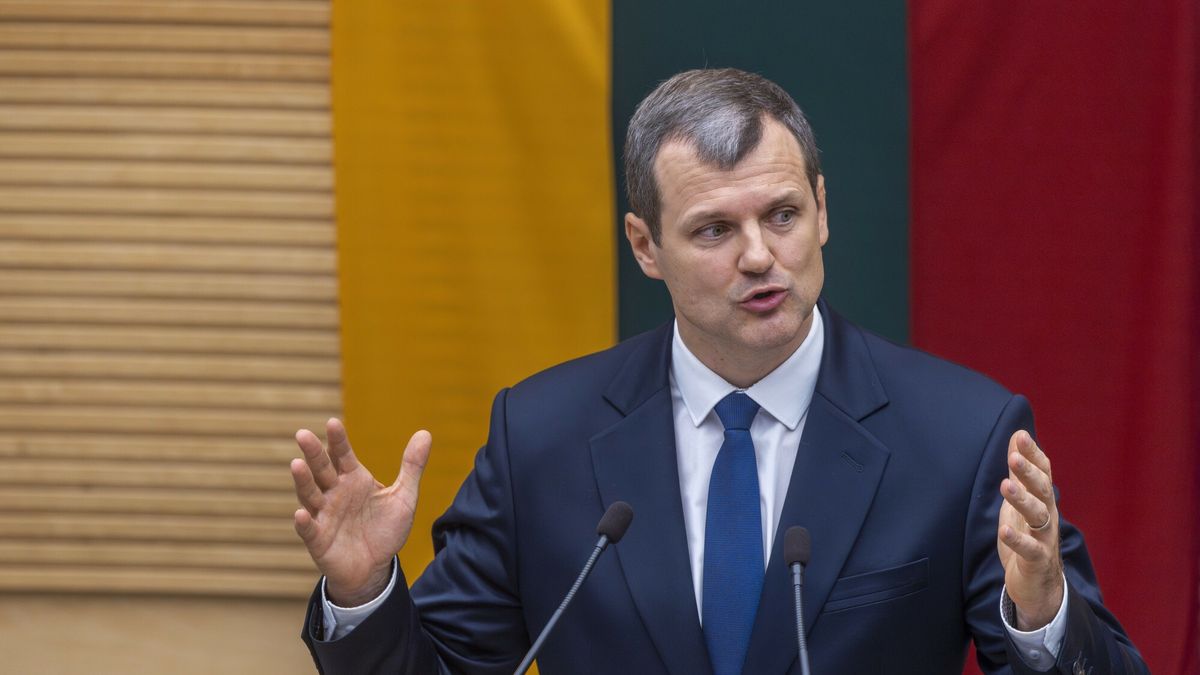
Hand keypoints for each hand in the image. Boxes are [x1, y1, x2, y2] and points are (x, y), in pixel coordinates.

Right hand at [291, 418, 431, 605]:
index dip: (338, 440)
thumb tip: (426, 432)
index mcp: (353, 479)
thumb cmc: (385, 529)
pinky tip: (301, 513)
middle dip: (313, 453)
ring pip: (309, 494)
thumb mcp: (403, 497)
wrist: (375, 567)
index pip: (343, 454)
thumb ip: (412, 466)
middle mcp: (334, 493)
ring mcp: (323, 515)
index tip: (333, 423)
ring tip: (296, 464)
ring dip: (303, 481)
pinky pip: (309, 529)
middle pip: (321, 469)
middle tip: (303, 435)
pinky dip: (304, 522)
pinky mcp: (318, 539)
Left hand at [997, 429, 1063, 629]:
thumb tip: (1018, 435)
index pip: (1043, 472)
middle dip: (1029, 473)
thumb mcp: (1022, 499)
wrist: (1038, 584)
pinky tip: (1004, 529)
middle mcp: (1048, 516)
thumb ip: (1019, 470)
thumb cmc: (1028, 535)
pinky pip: (1030, 549)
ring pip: (1039, 516)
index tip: (1020, 436)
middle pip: (1043, 490)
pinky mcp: (1037, 560)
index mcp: (1044, 500)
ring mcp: (1045, 538)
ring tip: (1006, 485)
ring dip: (1023, 500)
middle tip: (1013, 457)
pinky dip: (1018, 539)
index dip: (1033, 454)